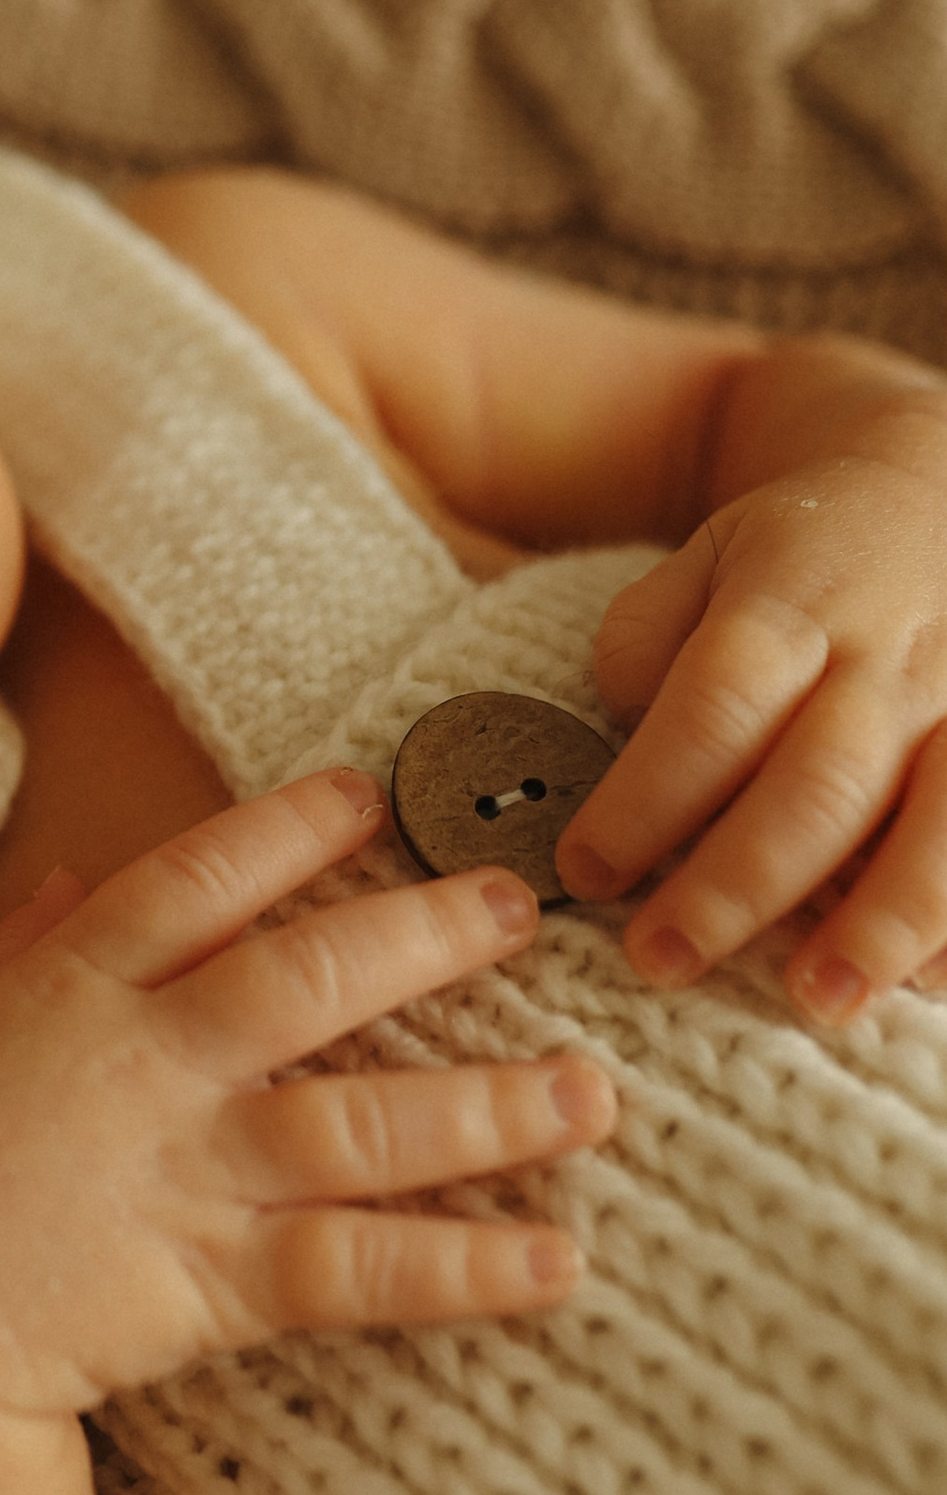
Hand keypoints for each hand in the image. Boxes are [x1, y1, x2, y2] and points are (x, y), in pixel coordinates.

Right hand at [0, 769, 611, 1424]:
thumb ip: (17, 952)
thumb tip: (70, 877)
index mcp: (69, 986)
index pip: (196, 879)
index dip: (286, 830)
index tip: (367, 793)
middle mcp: (146, 1060)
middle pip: (310, 977)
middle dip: (425, 936)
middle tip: (522, 910)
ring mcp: (189, 1169)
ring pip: (365, 1120)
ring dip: (490, 1106)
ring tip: (591, 1094)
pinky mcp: (216, 1280)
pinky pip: (362, 1268)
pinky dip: (465, 1269)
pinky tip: (557, 1263)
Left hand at [575, 418, 946, 1019]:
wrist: (942, 494)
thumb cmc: (806, 556)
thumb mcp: (709, 554)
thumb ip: (650, 637)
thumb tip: (620, 727)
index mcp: (790, 601)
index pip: (712, 705)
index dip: (647, 797)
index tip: (584, 872)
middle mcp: (886, 656)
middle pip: (816, 780)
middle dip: (737, 883)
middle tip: (662, 958)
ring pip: (939, 819)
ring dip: (879, 919)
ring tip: (816, 1000)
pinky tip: (921, 982)